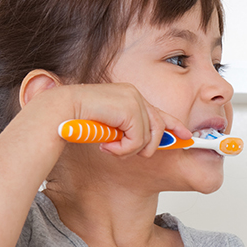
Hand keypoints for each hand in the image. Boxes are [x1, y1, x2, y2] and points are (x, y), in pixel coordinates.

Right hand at [65, 82, 192, 158]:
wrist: (60, 114)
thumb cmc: (78, 121)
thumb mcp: (111, 130)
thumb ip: (129, 132)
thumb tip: (147, 146)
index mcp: (130, 97)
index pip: (160, 113)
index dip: (175, 126)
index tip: (186, 137)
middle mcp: (134, 95)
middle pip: (158, 129)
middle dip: (147, 147)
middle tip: (122, 151)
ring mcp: (133, 99)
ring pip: (148, 138)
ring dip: (129, 150)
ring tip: (110, 147)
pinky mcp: (130, 107)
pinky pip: (138, 140)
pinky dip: (123, 149)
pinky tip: (107, 145)